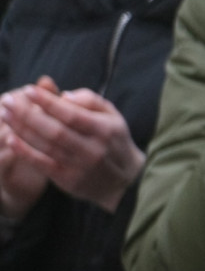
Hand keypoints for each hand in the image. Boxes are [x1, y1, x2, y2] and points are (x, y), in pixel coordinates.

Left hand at [0, 79, 143, 211]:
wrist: (125, 180)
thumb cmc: (113, 140)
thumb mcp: (112, 115)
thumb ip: (90, 100)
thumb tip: (63, 95)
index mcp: (105, 129)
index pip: (72, 113)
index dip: (48, 102)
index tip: (28, 90)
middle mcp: (93, 149)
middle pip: (54, 130)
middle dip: (27, 114)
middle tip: (8, 101)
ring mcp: (80, 166)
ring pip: (45, 145)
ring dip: (21, 129)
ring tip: (5, 114)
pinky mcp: (68, 180)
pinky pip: (42, 163)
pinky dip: (24, 151)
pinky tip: (10, 138)